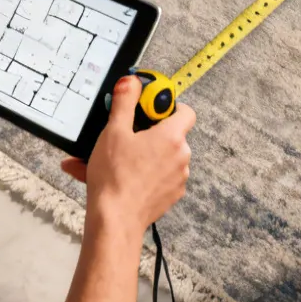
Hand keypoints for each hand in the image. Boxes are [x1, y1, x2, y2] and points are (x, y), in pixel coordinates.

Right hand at [63, 77, 195, 235]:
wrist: (115, 220)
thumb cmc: (115, 175)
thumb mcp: (114, 131)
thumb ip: (124, 102)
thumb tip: (131, 81)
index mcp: (172, 137)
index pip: (186, 111)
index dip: (169, 107)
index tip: (149, 109)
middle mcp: (182, 157)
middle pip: (172, 135)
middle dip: (151, 133)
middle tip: (126, 135)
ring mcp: (178, 179)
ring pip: (164, 158)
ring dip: (146, 156)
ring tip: (118, 161)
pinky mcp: (171, 197)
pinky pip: (160, 178)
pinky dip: (144, 175)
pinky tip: (122, 178)